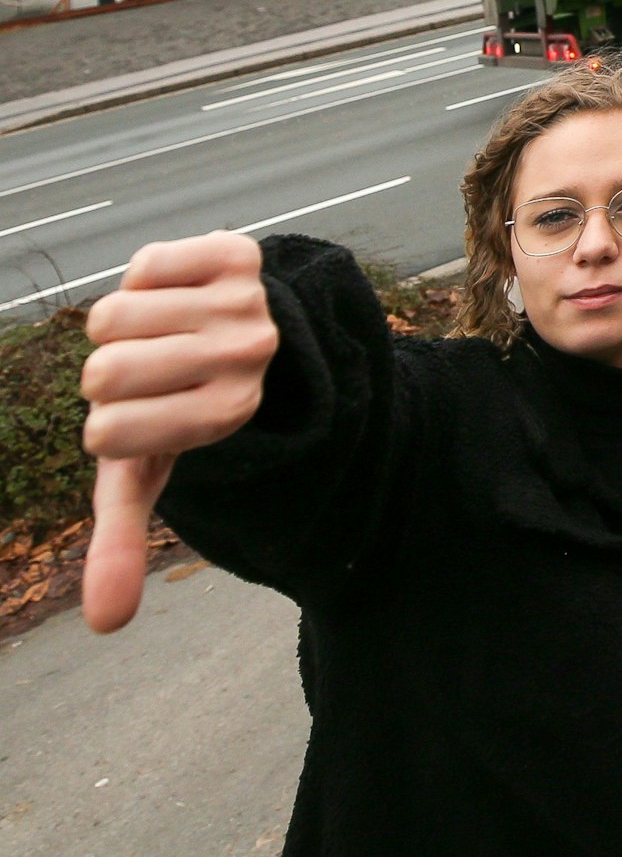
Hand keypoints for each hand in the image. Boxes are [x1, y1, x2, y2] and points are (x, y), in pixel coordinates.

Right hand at [79, 232, 277, 632]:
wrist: (261, 325)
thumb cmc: (184, 403)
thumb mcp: (156, 468)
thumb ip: (125, 542)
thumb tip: (103, 625)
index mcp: (230, 416)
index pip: (109, 432)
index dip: (107, 425)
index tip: (146, 419)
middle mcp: (250, 359)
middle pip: (103, 371)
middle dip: (108, 374)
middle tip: (154, 373)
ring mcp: (249, 303)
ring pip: (112, 314)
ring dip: (120, 325)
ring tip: (163, 334)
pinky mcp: (239, 253)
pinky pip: (142, 266)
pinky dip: (144, 279)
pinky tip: (179, 295)